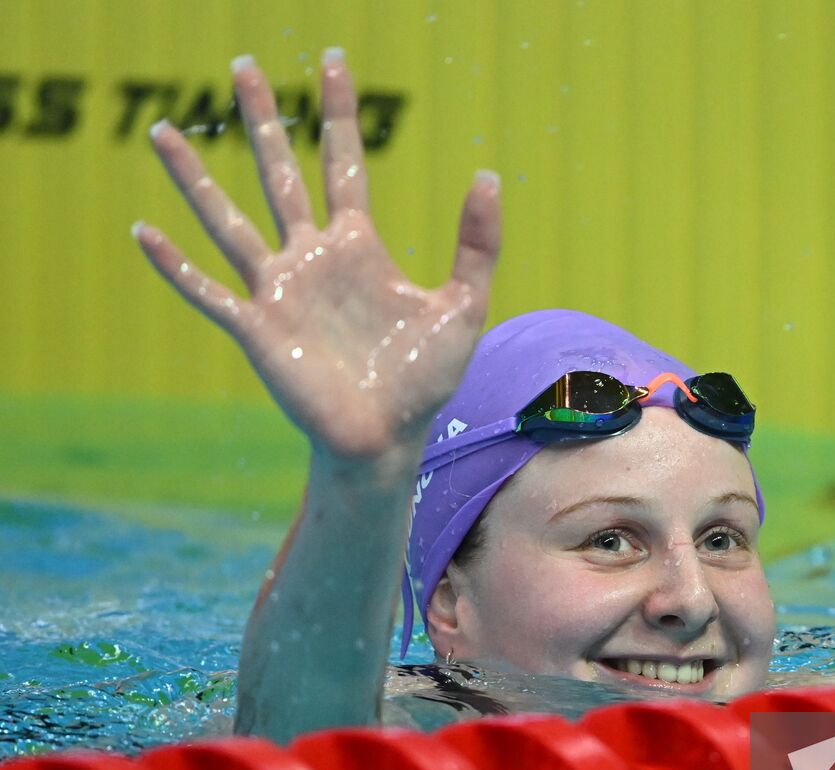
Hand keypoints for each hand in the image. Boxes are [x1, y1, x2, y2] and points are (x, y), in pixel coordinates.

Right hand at [134, 49, 499, 466]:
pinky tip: (143, 231)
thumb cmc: (424, 379)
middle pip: (279, 173)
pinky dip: (175, 264)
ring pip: (227, 220)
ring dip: (195, 178)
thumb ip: (477, 245)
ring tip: (162, 130)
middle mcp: (311, 258)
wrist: (389, 439)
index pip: (343, 164)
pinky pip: (207, 290)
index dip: (338, 115)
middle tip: (241, 64)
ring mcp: (278, 290)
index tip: (332, 63)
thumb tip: (487, 174)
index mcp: (358, 247)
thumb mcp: (464, 305)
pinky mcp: (256, 328)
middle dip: (263, 120)